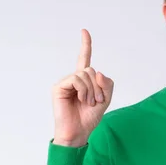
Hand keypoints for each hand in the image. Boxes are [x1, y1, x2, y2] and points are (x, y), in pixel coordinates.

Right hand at [51, 29, 113, 146]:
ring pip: (84, 74)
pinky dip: (83, 89)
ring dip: (91, 90)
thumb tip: (97, 72)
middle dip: (98, 86)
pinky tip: (81, 99)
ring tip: (88, 103)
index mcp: (84, 81)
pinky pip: (76, 79)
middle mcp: (73, 79)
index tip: (84, 31)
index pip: (84, 59)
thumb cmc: (89, 118)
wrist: (78, 132)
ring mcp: (65, 83)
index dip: (85, 45)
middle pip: (90, 70)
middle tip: (96, 101)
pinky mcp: (58, 87)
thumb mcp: (106, 100)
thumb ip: (107, 84)